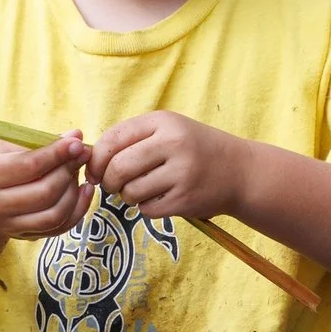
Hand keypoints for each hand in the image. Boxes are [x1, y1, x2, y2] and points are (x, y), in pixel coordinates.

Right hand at [0, 134, 92, 240]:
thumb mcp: (2, 144)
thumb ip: (37, 140)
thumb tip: (75, 136)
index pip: (29, 166)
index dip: (57, 154)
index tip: (77, 143)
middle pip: (44, 192)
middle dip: (69, 171)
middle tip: (81, 154)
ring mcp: (8, 225)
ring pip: (54, 214)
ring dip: (74, 192)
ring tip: (77, 172)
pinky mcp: (23, 236)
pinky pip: (59, 228)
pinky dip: (78, 210)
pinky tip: (83, 191)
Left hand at [91, 112, 249, 221]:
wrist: (240, 171)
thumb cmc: (194, 150)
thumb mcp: (168, 131)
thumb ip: (132, 140)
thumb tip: (89, 162)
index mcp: (163, 121)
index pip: (112, 139)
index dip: (96, 159)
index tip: (96, 170)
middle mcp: (173, 143)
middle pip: (118, 168)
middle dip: (109, 182)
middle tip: (114, 186)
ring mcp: (181, 172)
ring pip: (130, 191)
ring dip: (129, 196)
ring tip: (144, 190)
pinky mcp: (185, 199)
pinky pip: (147, 210)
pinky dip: (147, 208)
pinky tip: (162, 199)